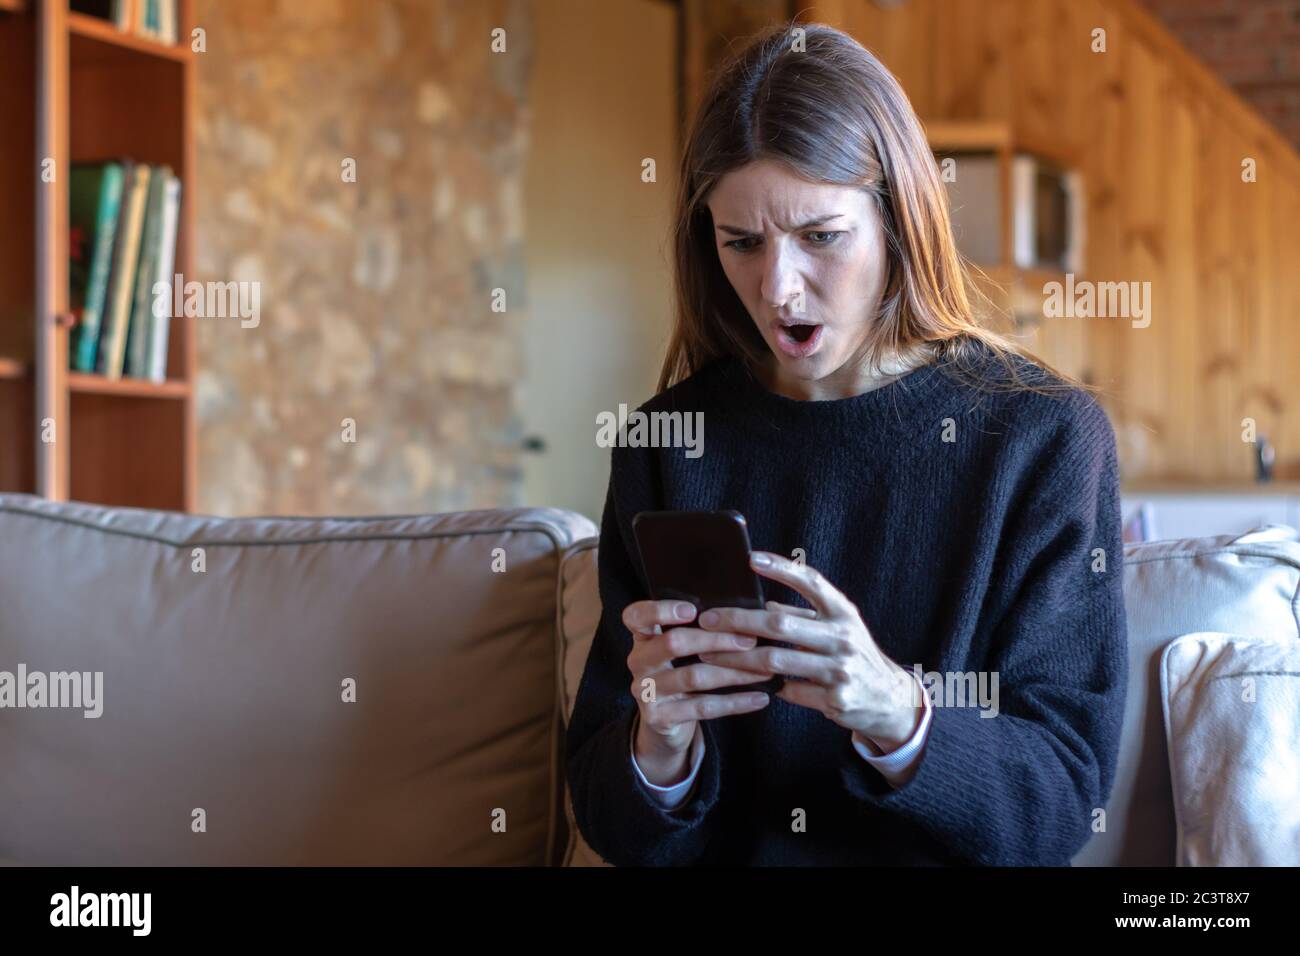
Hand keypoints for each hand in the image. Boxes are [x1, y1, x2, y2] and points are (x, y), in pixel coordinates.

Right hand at [622, 598, 774, 785]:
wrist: (664, 723)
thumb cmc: (679, 674)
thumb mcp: (677, 651)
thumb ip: (695, 631)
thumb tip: (741, 615)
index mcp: (642, 638)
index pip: (637, 616)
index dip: (660, 610)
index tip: (693, 609)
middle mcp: (638, 662)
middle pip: (673, 643)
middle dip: (716, 640)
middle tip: (749, 640)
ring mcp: (646, 691)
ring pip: (693, 676)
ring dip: (733, 672)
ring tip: (763, 670)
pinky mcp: (659, 717)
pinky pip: (703, 707)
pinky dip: (735, 703)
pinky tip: (759, 698)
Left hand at [696, 552, 924, 752]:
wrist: (890, 699)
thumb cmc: (853, 654)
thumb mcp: (838, 627)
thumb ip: (804, 614)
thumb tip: (764, 604)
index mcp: (843, 612)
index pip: (811, 581)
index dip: (782, 568)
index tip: (751, 558)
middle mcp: (843, 637)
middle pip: (780, 623)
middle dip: (738, 620)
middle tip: (707, 620)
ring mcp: (840, 669)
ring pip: (776, 660)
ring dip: (737, 658)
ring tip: (709, 655)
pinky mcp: (835, 699)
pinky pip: (788, 690)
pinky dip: (766, 686)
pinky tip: (745, 683)